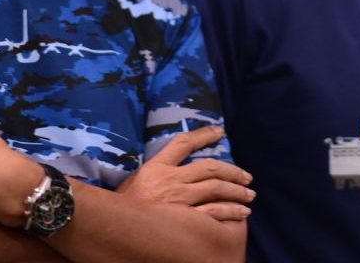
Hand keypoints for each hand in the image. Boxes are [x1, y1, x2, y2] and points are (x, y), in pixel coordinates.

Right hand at [116, 126, 253, 221]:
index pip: (183, 143)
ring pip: (216, 188)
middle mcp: (170, 180)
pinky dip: (232, 211)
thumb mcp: (132, 183)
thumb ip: (153, 172)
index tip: (220, 131)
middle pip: (210, 168)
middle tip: (246, 177)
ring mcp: (179, 200)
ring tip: (249, 194)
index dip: (204, 135)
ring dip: (237, 191)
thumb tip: (171, 162)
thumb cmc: (121, 209)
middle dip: (232, 171)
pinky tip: (242, 212)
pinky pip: (215, 213)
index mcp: (156, 168)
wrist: (111, 229)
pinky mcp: (184, 221)